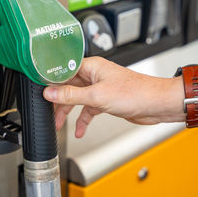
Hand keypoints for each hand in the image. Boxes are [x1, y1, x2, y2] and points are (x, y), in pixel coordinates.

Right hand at [43, 57, 184, 137]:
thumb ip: (71, 95)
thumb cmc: (135, 93)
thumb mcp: (97, 95)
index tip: (41, 92)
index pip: (64, 71)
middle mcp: (95, 75)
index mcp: (91, 66)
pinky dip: (83, 119)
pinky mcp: (106, 100)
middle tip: (49, 112)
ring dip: (68, 112)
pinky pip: (89, 109)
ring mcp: (100, 88)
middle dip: (58, 101)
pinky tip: (80, 130)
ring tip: (59, 124)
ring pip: (78, 99)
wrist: (156, 104)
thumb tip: (50, 92)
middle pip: (69, 87)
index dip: (52, 82)